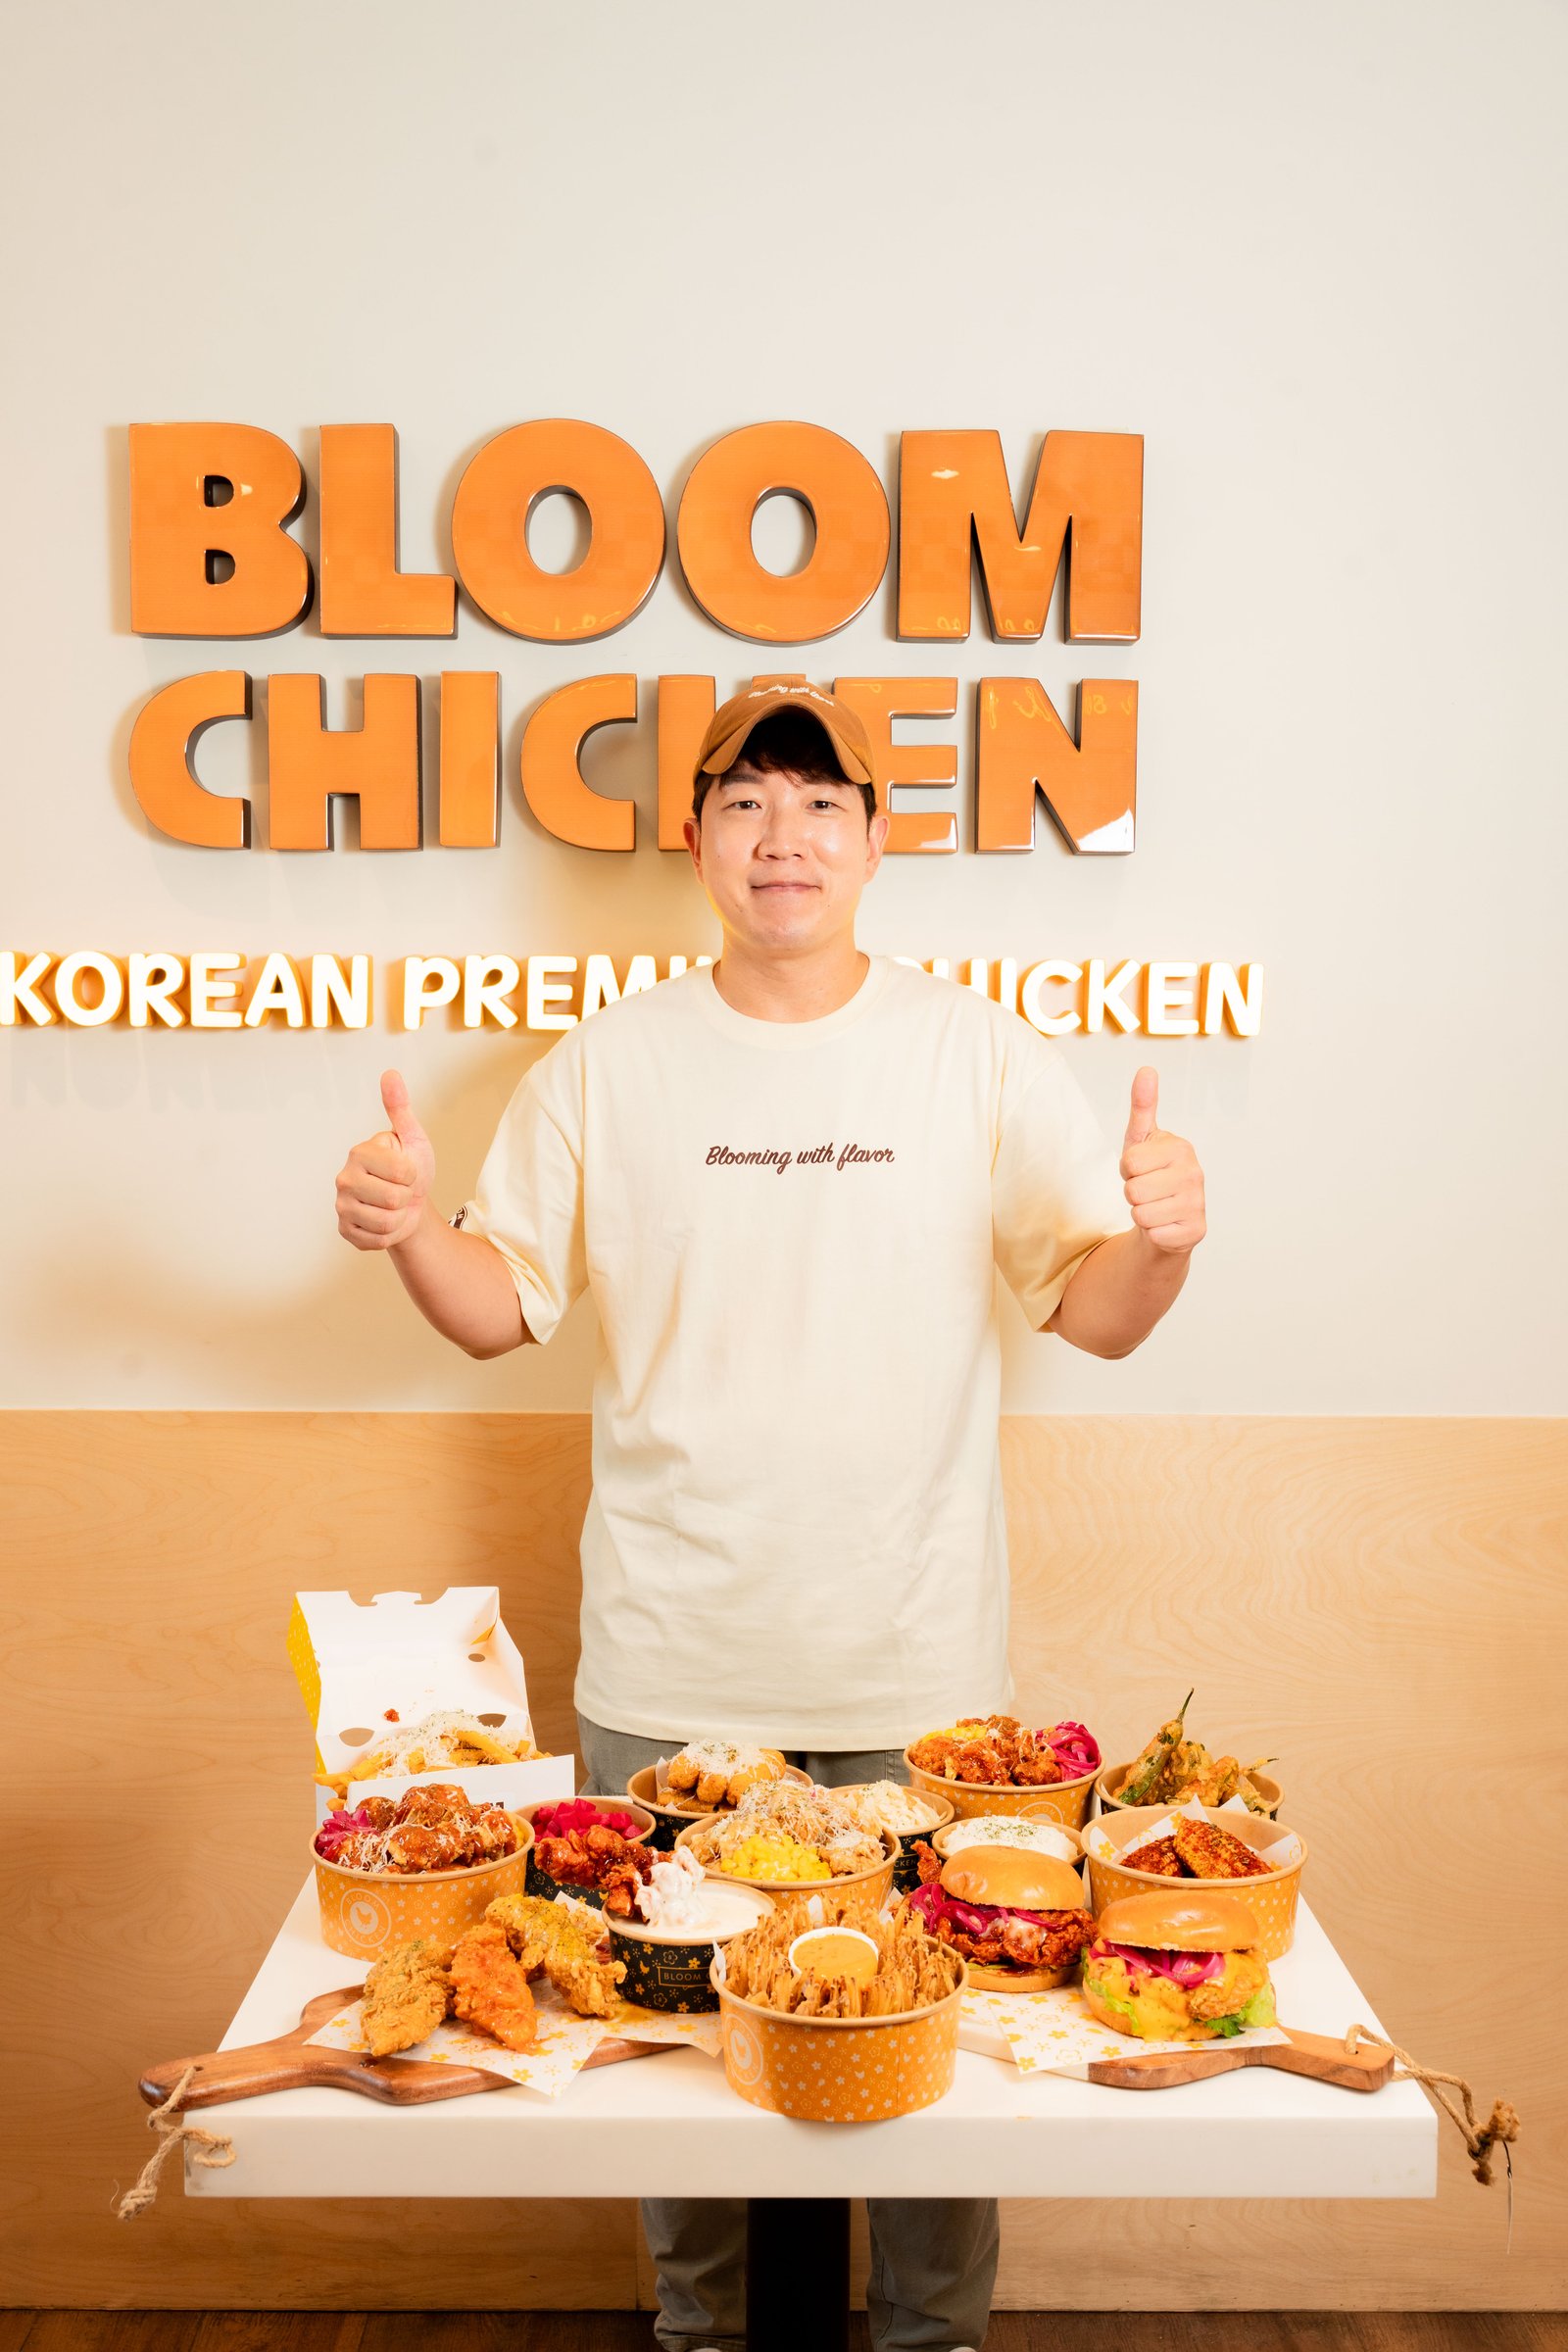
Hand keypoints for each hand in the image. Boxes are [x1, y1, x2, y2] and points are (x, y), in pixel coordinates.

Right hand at [335, 1070, 436, 1250]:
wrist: (410, 1204)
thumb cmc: (411, 1168)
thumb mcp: (412, 1138)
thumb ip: (400, 1108)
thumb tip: (390, 1073)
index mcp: (360, 1152)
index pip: (403, 1171)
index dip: (414, 1174)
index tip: (407, 1170)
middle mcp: (344, 1178)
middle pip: (394, 1198)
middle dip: (407, 1197)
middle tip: (400, 1190)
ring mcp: (341, 1206)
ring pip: (387, 1222)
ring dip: (400, 1216)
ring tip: (394, 1205)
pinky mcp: (345, 1231)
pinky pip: (379, 1240)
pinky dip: (391, 1234)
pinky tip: (385, 1221)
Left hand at [1120, 1067, 1205, 1254]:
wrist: (1167, 1217)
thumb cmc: (1151, 1174)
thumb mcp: (1141, 1140)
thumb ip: (1142, 1106)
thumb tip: (1146, 1069)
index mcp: (1181, 1148)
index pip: (1130, 1162)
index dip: (1128, 1169)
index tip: (1141, 1170)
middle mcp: (1195, 1174)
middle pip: (1133, 1190)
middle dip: (1132, 1194)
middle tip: (1147, 1191)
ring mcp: (1197, 1204)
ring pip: (1141, 1214)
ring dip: (1141, 1213)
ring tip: (1154, 1206)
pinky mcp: (1195, 1232)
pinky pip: (1153, 1234)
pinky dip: (1152, 1232)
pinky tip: (1164, 1224)